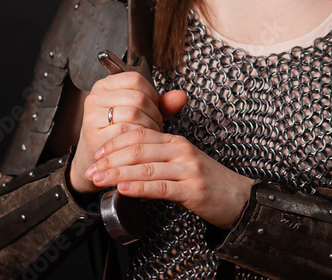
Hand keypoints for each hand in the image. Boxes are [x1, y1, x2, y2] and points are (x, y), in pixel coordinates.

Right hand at [68, 71, 186, 193]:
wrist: (98, 161)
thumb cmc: (120, 133)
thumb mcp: (140, 113)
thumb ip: (161, 103)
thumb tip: (182, 96)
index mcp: (104, 86)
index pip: (135, 79)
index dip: (151, 94)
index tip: (154, 107)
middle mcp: (94, 98)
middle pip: (137, 97)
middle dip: (154, 113)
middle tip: (156, 125)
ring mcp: (91, 117)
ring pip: (133, 114)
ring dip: (149, 127)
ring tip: (150, 135)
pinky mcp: (94, 137)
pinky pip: (125, 134)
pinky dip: (140, 139)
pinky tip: (142, 144)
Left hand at [85, 127, 255, 228]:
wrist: (240, 198)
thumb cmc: (209, 183)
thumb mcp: (182, 166)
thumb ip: (157, 164)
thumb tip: (128, 173)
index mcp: (176, 142)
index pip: (140, 134)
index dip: (115, 142)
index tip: (98, 154)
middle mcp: (181, 151)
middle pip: (139, 149)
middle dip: (111, 159)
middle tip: (92, 170)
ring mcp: (187, 169)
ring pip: (145, 167)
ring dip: (118, 174)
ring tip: (100, 180)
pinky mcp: (192, 189)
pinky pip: (161, 186)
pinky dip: (139, 188)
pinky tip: (124, 190)